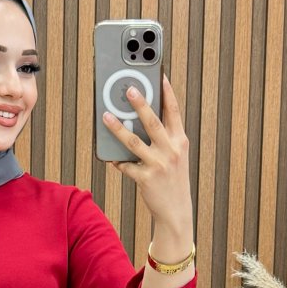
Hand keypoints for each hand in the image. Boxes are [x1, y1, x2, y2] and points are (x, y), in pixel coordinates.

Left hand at [101, 73, 190, 227]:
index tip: (160, 76)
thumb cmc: (173, 180)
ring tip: (106, 116)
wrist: (176, 211)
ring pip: (134, 141)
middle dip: (140, 104)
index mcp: (180, 141)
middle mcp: (171, 150)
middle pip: (153, 122)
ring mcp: (159, 164)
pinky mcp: (146, 178)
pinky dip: (118, 160)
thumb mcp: (175, 156)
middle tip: (129, 89)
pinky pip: (126, 165)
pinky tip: (111, 157)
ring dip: (118, 128)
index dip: (167, 93)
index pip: (174, 112)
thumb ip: (163, 139)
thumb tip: (139, 121)